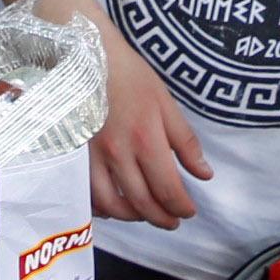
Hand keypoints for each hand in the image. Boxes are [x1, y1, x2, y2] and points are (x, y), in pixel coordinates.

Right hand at [89, 32, 210, 228]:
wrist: (87, 57)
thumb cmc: (130, 76)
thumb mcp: (165, 103)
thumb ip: (186, 142)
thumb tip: (204, 174)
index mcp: (147, 140)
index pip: (168, 190)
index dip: (182, 207)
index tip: (189, 210)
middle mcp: (119, 155)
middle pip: (142, 203)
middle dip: (162, 218)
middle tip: (173, 221)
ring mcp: (93, 158)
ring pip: (113, 206)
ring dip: (134, 218)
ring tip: (146, 215)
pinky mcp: (75, 157)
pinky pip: (88, 194)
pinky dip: (102, 208)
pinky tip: (114, 206)